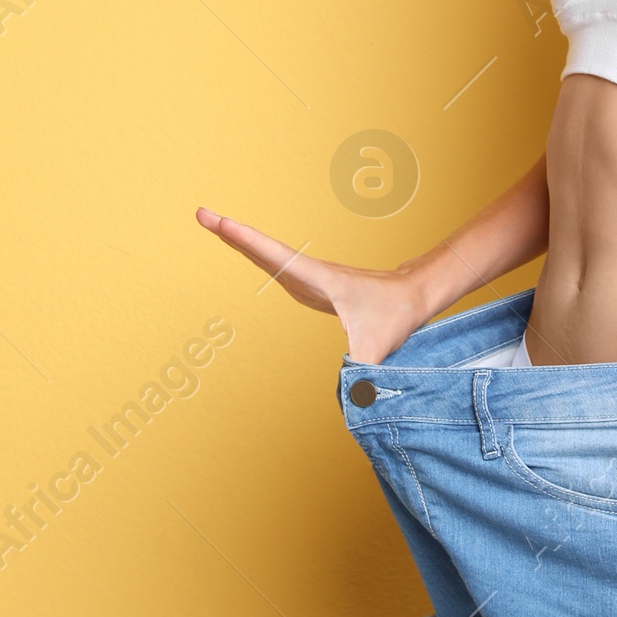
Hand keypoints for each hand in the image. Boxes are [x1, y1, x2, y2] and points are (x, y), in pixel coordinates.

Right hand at [195, 208, 439, 364]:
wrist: (415, 292)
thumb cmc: (396, 314)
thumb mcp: (377, 347)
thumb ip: (360, 375)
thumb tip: (349, 404)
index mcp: (318, 278)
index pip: (275, 257)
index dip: (246, 240)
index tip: (219, 222)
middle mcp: (311, 273)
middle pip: (264, 250)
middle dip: (231, 232)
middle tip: (201, 213)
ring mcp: (312, 278)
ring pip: (270, 256)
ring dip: (243, 242)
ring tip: (215, 225)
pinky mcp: (315, 286)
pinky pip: (281, 268)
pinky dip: (260, 257)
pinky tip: (249, 253)